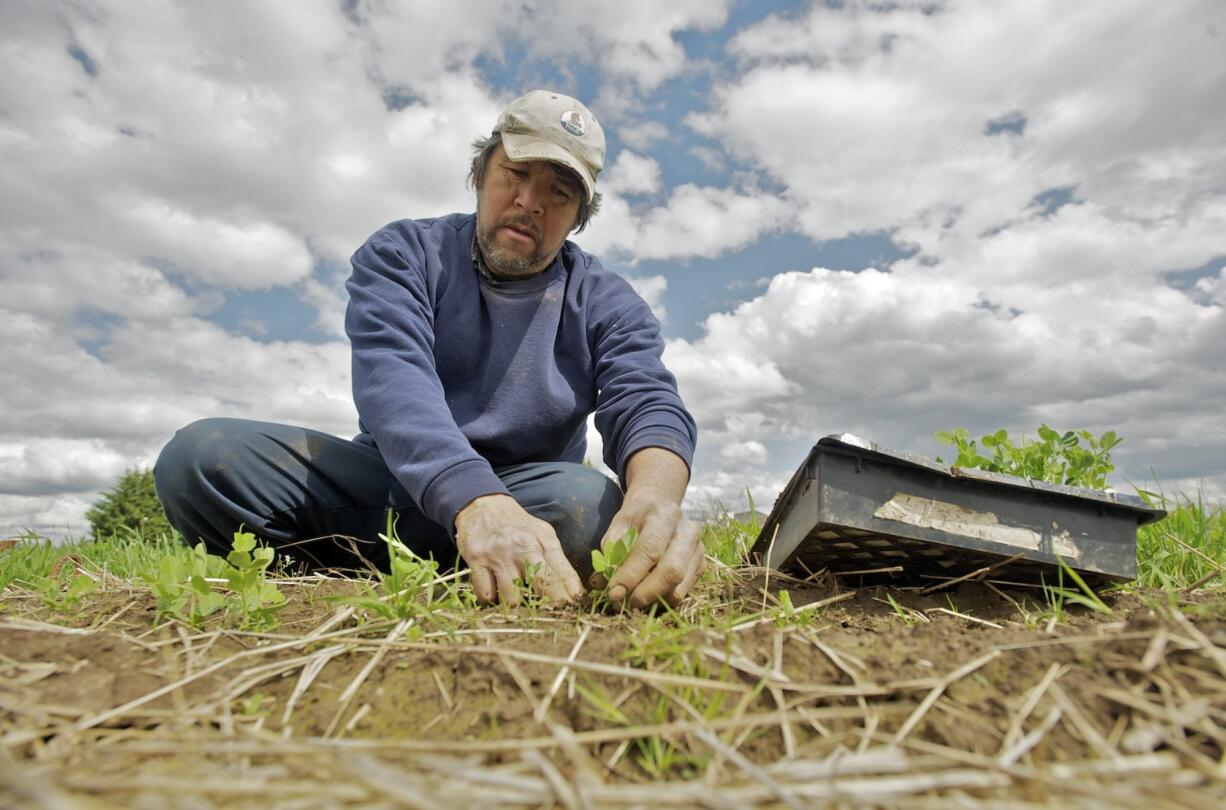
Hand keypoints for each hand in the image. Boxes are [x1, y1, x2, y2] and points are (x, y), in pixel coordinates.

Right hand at [455, 494, 583, 605]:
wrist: (484, 506)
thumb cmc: (518, 526)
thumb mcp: (543, 534)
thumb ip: (557, 560)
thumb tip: (574, 592)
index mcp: (543, 540)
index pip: (563, 572)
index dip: (571, 594)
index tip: (576, 607)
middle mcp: (522, 546)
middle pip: (542, 584)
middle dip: (551, 605)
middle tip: (551, 615)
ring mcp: (498, 554)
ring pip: (511, 598)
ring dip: (514, 603)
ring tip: (514, 595)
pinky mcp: (476, 560)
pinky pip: (486, 595)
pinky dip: (491, 600)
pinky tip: (495, 593)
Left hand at [600, 489, 704, 608]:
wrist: (660, 506)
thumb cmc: (636, 519)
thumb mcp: (619, 525)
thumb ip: (611, 551)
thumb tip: (602, 582)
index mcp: (664, 515)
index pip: (649, 550)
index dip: (631, 575)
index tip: (613, 593)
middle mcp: (687, 530)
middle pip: (671, 571)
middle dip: (645, 593)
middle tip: (624, 604)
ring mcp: (698, 548)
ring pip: (680, 585)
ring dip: (654, 599)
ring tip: (633, 602)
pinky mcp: (701, 563)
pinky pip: (684, 590)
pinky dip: (664, 598)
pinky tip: (649, 595)